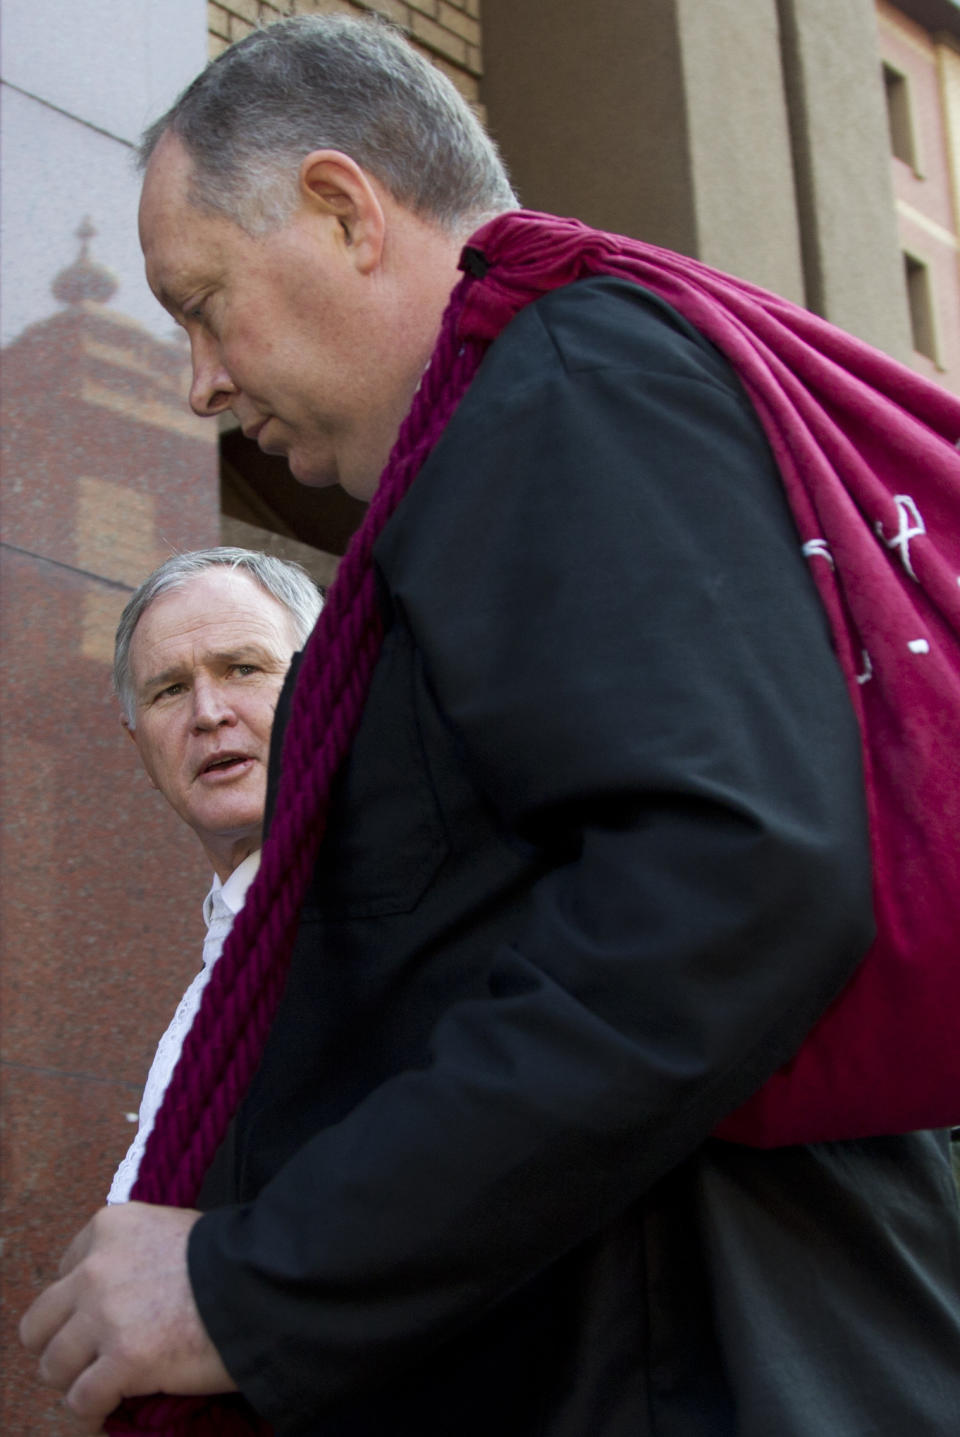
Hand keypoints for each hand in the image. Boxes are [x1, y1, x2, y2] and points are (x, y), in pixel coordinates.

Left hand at [19, 1203, 236, 1431]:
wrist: (261, 1282)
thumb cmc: (228, 1257)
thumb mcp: (171, 1229)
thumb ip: (133, 1252)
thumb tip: (121, 1290)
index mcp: (108, 1228)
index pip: (63, 1274)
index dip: (82, 1301)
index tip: (106, 1315)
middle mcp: (96, 1269)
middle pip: (39, 1323)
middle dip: (62, 1343)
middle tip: (90, 1356)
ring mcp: (105, 1316)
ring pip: (53, 1366)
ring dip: (77, 1378)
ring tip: (105, 1382)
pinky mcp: (122, 1360)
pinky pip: (81, 1400)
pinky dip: (96, 1407)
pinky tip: (117, 1402)